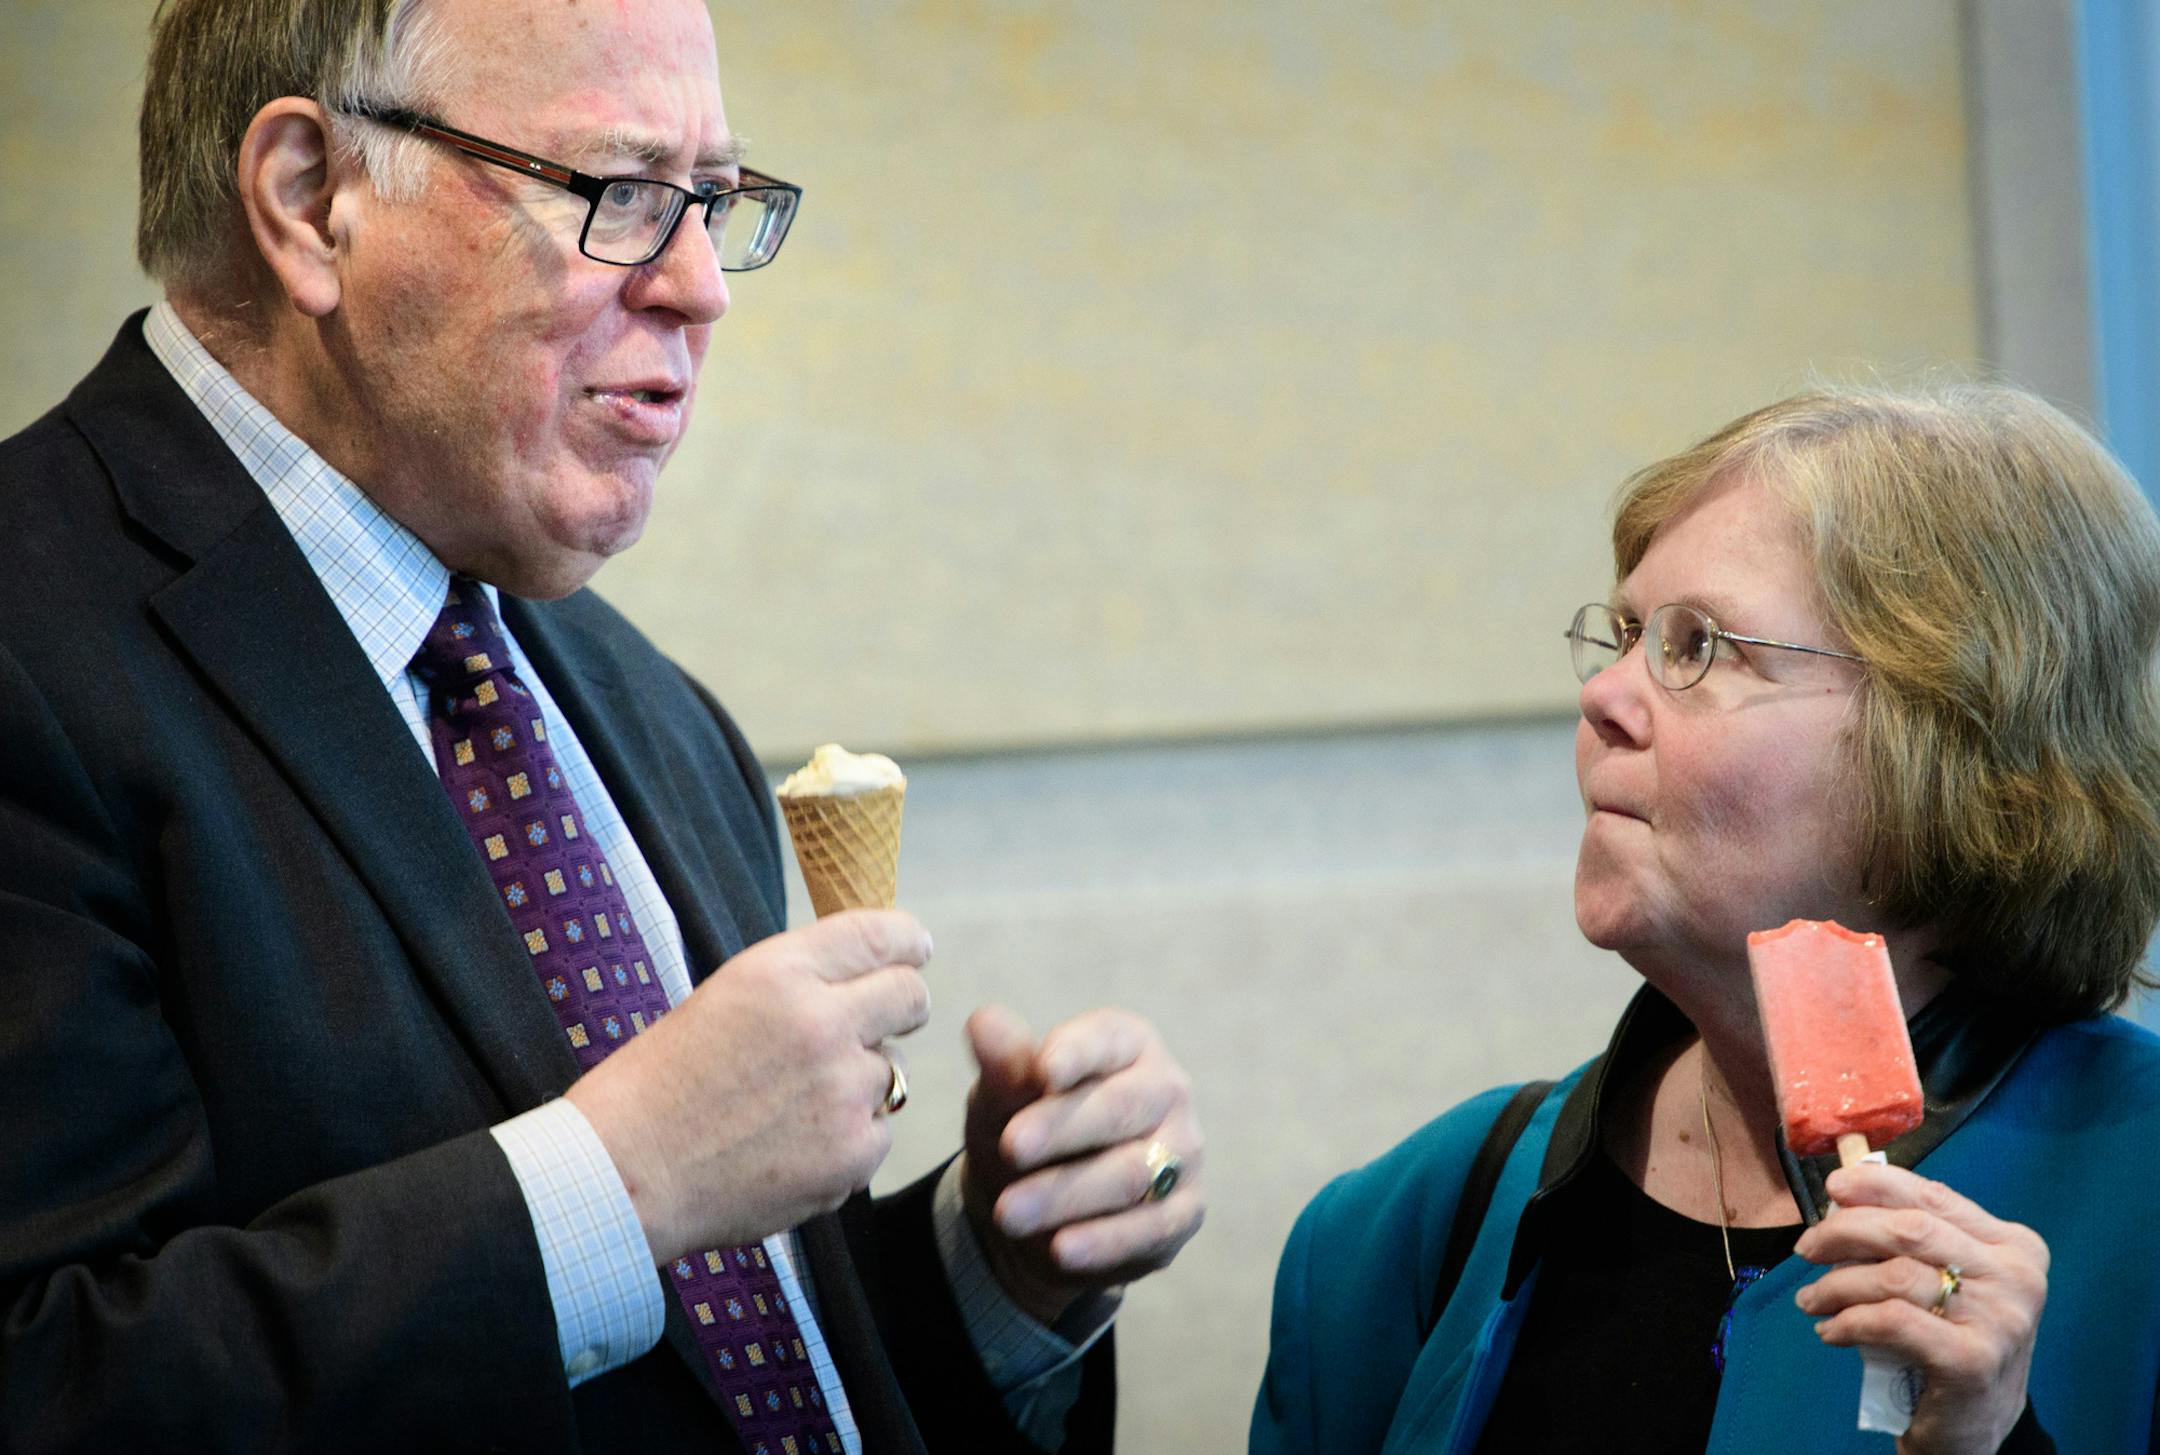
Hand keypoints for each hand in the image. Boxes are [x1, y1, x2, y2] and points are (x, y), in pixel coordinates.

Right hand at [564, 909, 932, 1262]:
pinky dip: (848, 1142)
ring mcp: (842, 1089)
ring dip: (859, 1083)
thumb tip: (868, 978)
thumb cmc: (661, 1085)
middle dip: (902, 1008)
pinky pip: (879, 1134)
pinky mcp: (853, 1151)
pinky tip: (792, 1149)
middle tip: (877, 1026)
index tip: (915, 951)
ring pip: (891, 1072)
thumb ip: (799, 984)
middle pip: (910, 996)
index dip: (906, 942)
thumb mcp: (724, 998)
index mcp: (781, 973)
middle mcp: (822, 1022)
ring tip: (792, 1107)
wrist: (625, 1172)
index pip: (879, 935)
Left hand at [957, 1004, 1204, 1326]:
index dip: (1077, 1053)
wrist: (1043, 1208)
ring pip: (1130, 1174)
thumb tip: (982, 1020)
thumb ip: (1003, 1062)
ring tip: (1008, 1212)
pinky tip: (1061, 1250)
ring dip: (1066, 1195)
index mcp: (1128, 1044)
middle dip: (1062, 1130)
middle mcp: (1167, 1091)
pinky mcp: (1185, 1212)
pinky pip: (1149, 1229)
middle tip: (1011, 1148)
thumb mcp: (1004, 1096)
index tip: (1043, 1069)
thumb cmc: (1026, 1128)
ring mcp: (1183, 1152)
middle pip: (1119, 1109)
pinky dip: (1103, 1241)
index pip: (1106, 1040)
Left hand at [1794, 1162, 2048, 1453]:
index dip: (1878, 1186)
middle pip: (1909, 1231)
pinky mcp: (1973, 1360)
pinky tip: (1830, 1330)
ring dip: (1836, 1284)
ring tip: (1811, 1300)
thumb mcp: (1946, 1282)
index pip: (1935, 1199)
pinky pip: (1890, 1321)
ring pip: (1893, 1276)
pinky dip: (1848, 1321)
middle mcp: (2017, 1278)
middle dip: (1844, 1232)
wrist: (1976, 1427)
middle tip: (1807, 1249)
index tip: (1833, 1186)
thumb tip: (1843, 1194)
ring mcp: (2000, 1320)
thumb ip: (1912, 1240)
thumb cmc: (1951, 1341)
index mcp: (2015, 1247)